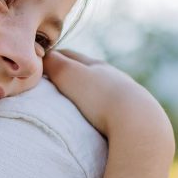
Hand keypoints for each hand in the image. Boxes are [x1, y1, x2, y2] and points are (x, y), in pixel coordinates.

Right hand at [43, 49, 173, 148]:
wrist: (137, 122)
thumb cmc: (99, 96)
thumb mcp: (69, 75)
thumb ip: (53, 63)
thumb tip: (41, 55)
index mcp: (97, 65)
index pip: (69, 55)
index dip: (53, 56)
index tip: (40, 63)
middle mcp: (113, 77)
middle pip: (88, 71)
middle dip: (72, 72)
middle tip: (55, 81)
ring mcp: (126, 96)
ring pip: (103, 89)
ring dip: (89, 92)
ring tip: (78, 102)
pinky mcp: (133, 116)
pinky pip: (113, 108)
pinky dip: (102, 108)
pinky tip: (100, 118)